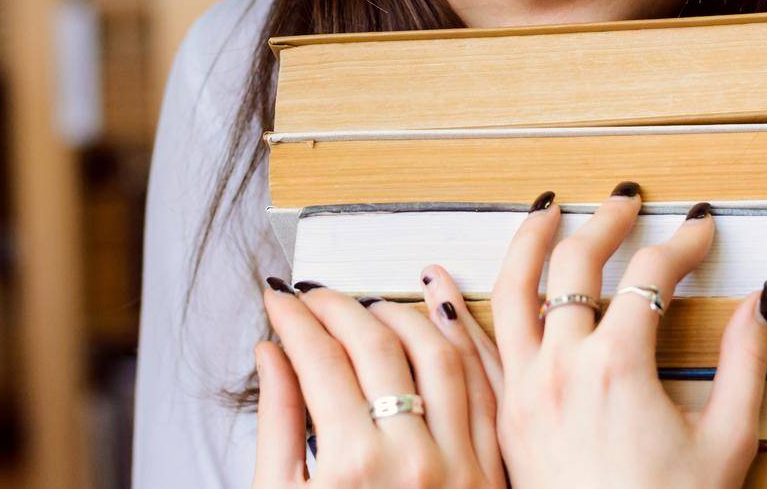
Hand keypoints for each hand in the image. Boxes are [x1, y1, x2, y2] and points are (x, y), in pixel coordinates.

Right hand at [253, 281, 507, 487]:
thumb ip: (280, 426)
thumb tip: (273, 355)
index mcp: (351, 471)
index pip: (319, 361)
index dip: (296, 320)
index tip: (280, 300)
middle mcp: (411, 460)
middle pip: (376, 346)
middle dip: (341, 306)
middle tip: (317, 295)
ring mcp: (461, 464)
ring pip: (440, 354)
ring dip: (405, 313)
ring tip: (374, 300)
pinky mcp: (493, 472)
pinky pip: (485, 388)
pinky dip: (464, 343)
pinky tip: (444, 315)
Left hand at [419, 185, 766, 488]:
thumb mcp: (726, 442)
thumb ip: (744, 363)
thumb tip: (760, 301)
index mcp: (618, 367)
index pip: (651, 276)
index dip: (683, 243)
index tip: (703, 226)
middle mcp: (561, 367)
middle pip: (577, 265)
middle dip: (607, 222)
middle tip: (628, 202)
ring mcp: (524, 390)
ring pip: (514, 291)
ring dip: (530, 241)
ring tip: (547, 209)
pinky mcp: (503, 418)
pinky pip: (473, 348)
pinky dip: (458, 306)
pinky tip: (446, 278)